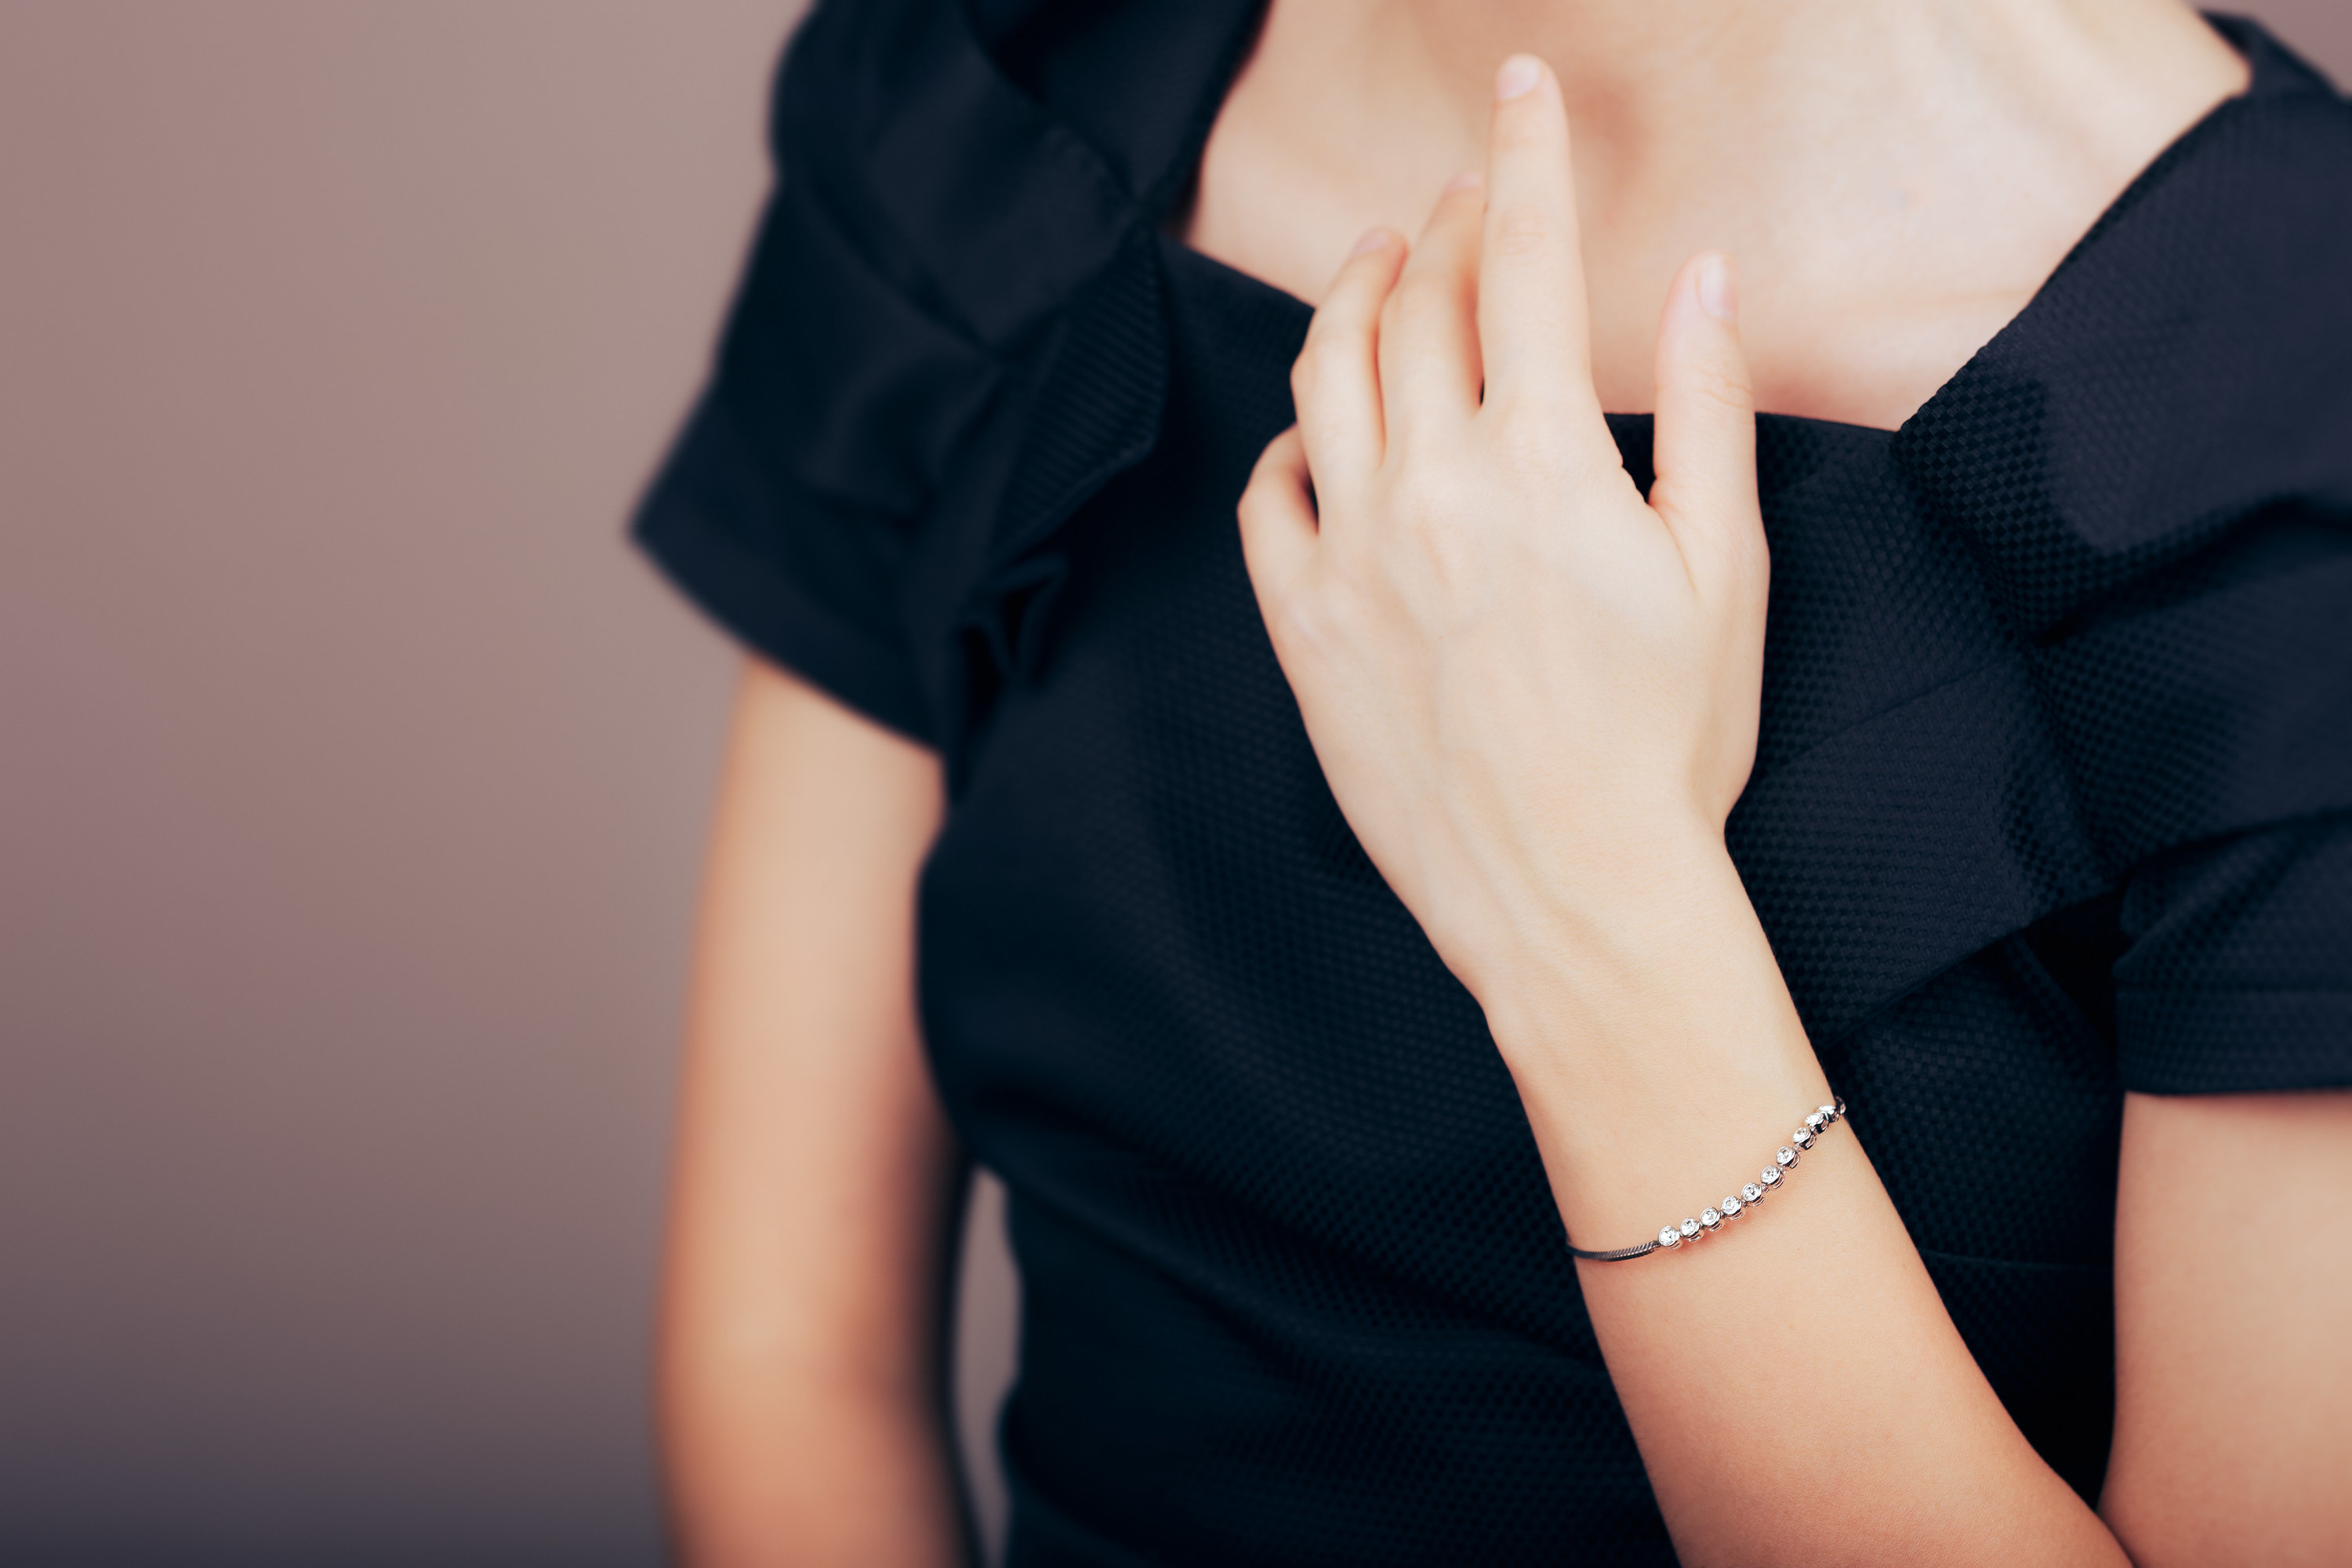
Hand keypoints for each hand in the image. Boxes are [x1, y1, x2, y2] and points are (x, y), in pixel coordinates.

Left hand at [1236, 54, 1768, 1007]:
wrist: (1573, 895)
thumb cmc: (1667, 745)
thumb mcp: (1723, 568)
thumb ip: (1704, 406)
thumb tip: (1703, 274)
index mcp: (1540, 461)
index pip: (1521, 261)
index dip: (1522, 157)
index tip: (1518, 90)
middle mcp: (1428, 489)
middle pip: (1416, 304)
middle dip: (1443, 222)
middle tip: (1464, 194)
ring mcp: (1350, 558)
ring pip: (1323, 378)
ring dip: (1352, 299)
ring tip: (1379, 266)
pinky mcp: (1303, 630)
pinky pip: (1263, 500)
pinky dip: (1286, 442)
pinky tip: (1313, 431)